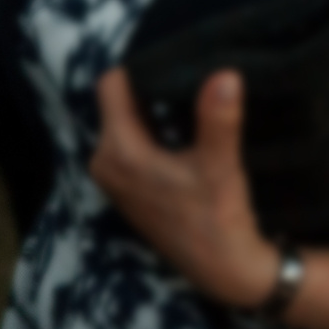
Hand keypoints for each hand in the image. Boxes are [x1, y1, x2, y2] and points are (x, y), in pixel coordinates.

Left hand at [88, 68, 279, 305]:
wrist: (223, 270)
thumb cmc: (219, 218)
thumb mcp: (220, 166)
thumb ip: (218, 119)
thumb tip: (225, 75)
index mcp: (117, 150)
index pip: (112, 86)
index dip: (139, 68)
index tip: (172, 59)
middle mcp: (104, 161)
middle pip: (118, 104)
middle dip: (147, 89)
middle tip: (186, 73)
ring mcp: (113, 176)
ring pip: (126, 123)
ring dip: (151, 111)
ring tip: (187, 96)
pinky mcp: (127, 187)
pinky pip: (132, 143)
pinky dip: (152, 132)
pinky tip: (182, 129)